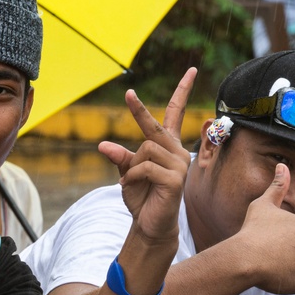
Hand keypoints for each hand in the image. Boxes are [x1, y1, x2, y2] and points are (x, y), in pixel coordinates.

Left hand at [97, 67, 194, 243]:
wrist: (150, 224)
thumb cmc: (141, 196)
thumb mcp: (127, 172)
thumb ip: (120, 157)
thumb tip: (103, 145)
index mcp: (167, 146)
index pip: (175, 114)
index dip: (182, 92)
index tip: (192, 71)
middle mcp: (177, 152)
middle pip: (153, 128)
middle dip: (139, 110)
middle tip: (128, 93)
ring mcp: (179, 165)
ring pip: (145, 150)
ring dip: (132, 166)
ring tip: (132, 181)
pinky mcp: (175, 179)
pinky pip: (146, 167)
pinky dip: (133, 176)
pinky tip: (131, 186)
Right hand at [232, 164, 294, 294]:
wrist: (244, 258)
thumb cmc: (252, 230)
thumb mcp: (263, 204)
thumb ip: (277, 186)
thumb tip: (283, 164)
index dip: (280, 237)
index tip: (268, 238)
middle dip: (287, 252)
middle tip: (267, 251)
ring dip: (290, 266)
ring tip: (270, 264)